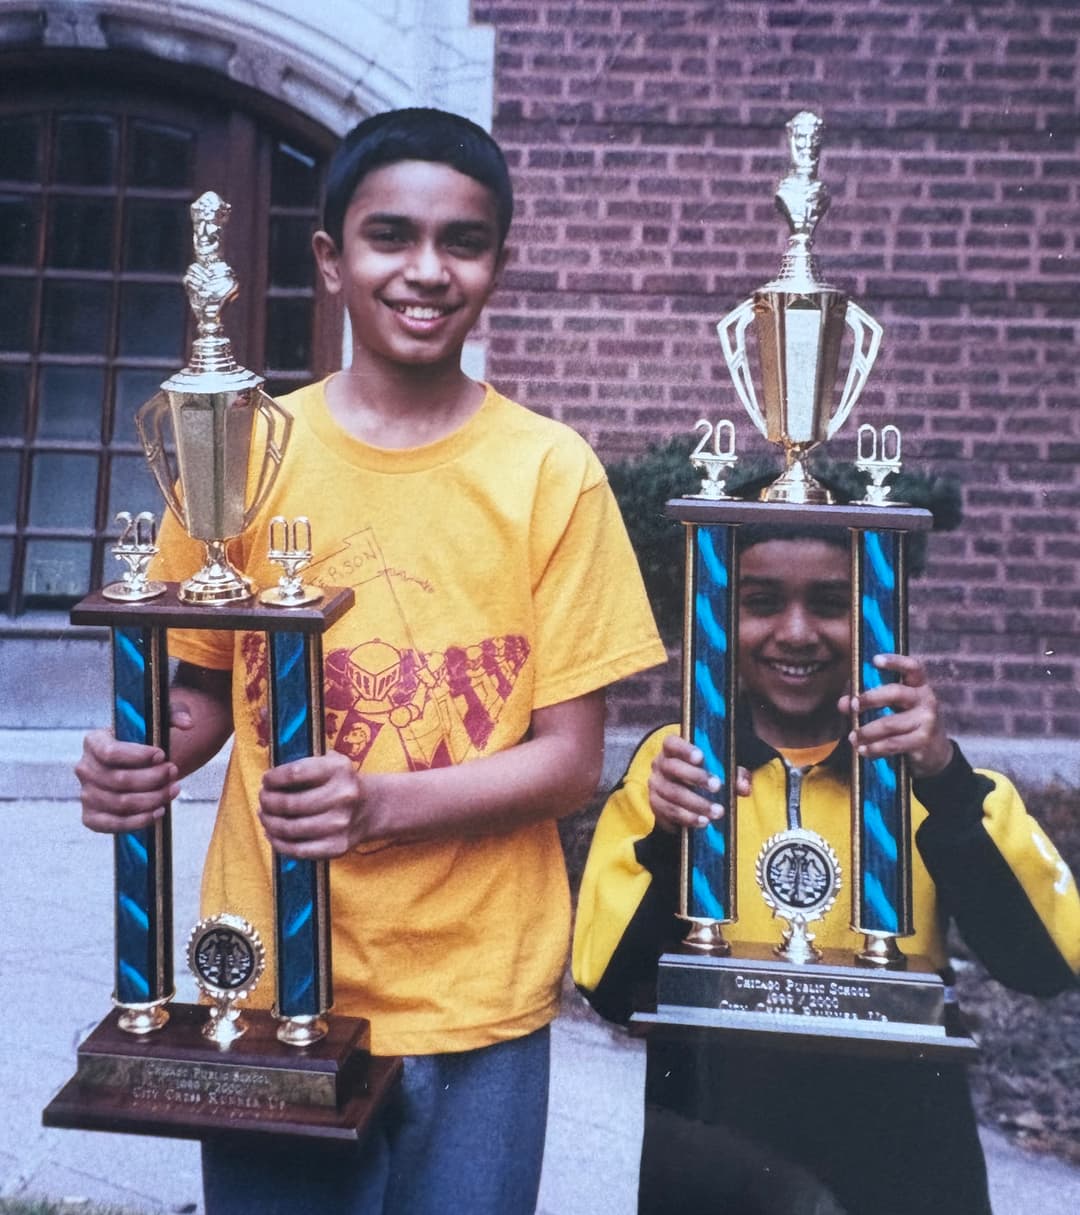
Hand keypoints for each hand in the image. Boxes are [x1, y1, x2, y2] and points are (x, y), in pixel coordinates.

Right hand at [76, 701, 193, 832]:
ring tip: (174, 789)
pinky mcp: (92, 816)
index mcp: (94, 741)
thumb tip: (187, 723)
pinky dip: (138, 821)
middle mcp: (85, 768)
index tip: (162, 755)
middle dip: (152, 778)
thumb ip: (174, 713)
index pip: (110, 752)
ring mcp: (86, 794)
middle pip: (119, 780)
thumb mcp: (159, 719)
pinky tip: (159, 811)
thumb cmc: (147, 739)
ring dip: (152, 799)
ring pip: (120, 803)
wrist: (139, 763)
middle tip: (174, 772)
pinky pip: (113, 824)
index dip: (137, 756)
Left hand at [259, 751, 375, 858]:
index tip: (266, 780)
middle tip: (263, 798)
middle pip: (289, 803)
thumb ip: (304, 765)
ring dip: (269, 822)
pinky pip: (298, 850)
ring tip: (264, 815)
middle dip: (268, 801)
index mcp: (339, 770)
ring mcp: (341, 824)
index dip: (273, 778)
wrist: (370, 808)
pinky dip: (278, 842)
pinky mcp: (337, 847)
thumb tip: (269, 781)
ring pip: (290, 828)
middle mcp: (343, 796)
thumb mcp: (330, 763)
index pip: (295, 773)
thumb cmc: (339, 784)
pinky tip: (271, 833)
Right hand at [647, 733, 750, 832]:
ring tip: (717, 812)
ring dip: (696, 803)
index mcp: (673, 749)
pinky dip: (688, 818)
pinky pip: (670, 811)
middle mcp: (660, 765)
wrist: (683, 800)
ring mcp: (656, 785)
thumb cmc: (703, 777)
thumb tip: (744, 786)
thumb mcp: (720, 771)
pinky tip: (703, 822)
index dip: (685, 749)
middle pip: (673, 768)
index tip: (701, 757)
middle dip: (696, 777)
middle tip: (717, 786)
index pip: (672, 743)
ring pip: (673, 793)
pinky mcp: (655, 805)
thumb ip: (734, 775)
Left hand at [839, 654, 953, 778]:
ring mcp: (927, 720)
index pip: (912, 667)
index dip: (895, 661)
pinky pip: (893, 743)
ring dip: (867, 731)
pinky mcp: (923, 740)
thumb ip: (866, 702)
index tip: (875, 660)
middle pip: (896, 692)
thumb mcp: (892, 707)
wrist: (935, 752)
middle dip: (871, 698)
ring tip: (852, 737)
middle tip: (853, 705)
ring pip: (890, 723)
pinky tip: (862, 750)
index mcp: (918, 684)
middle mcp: (926, 698)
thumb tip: (843, 703)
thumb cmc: (907, 722)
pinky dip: (875, 748)